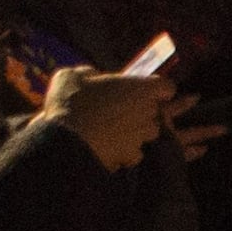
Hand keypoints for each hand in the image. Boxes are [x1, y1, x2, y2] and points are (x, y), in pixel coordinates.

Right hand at [37, 66, 170, 170]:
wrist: (66, 139)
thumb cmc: (71, 101)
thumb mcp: (73, 76)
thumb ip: (89, 74)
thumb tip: (92, 76)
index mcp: (142, 89)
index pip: (165, 87)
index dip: (156, 89)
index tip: (143, 91)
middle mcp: (149, 112)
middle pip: (155, 111)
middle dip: (140, 111)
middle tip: (117, 111)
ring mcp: (142, 136)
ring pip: (145, 133)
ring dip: (134, 132)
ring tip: (110, 131)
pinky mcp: (131, 156)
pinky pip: (133, 154)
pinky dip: (124, 152)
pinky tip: (107, 148)